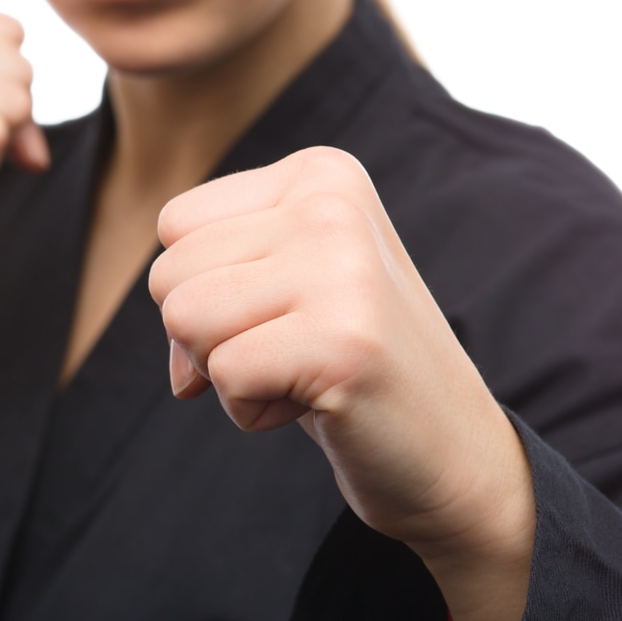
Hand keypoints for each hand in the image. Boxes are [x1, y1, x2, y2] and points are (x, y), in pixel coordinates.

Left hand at [149, 147, 534, 620]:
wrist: (452, 447)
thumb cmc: (347, 363)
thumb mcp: (279, 291)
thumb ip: (209, 283)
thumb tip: (178, 367)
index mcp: (319, 173)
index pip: (176, 224)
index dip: (203, 288)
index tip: (277, 312)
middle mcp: (332, 203)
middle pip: (169, 273)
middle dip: (209, 335)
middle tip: (291, 350)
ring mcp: (342, 268)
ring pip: (184, 318)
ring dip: (228, 372)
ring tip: (302, 371)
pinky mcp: (343, 340)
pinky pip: (223, 374)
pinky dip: (252, 409)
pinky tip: (319, 401)